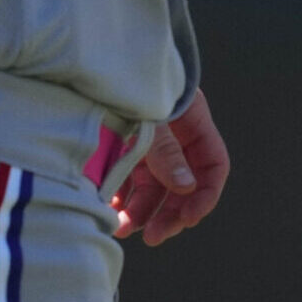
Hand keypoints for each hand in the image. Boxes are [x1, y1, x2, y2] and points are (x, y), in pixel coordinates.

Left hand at [111, 89, 230, 244]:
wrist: (88, 64)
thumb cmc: (122, 84)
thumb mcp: (149, 118)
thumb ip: (166, 152)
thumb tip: (187, 188)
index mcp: (192, 123)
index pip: (213, 165)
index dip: (206, 194)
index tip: (190, 218)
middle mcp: (173, 137)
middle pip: (183, 184)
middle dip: (170, 212)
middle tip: (154, 237)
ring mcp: (146, 144)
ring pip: (152, 188)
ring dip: (141, 212)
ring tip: (122, 230)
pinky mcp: (120, 150)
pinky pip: (126, 182)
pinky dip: (120, 199)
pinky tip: (107, 212)